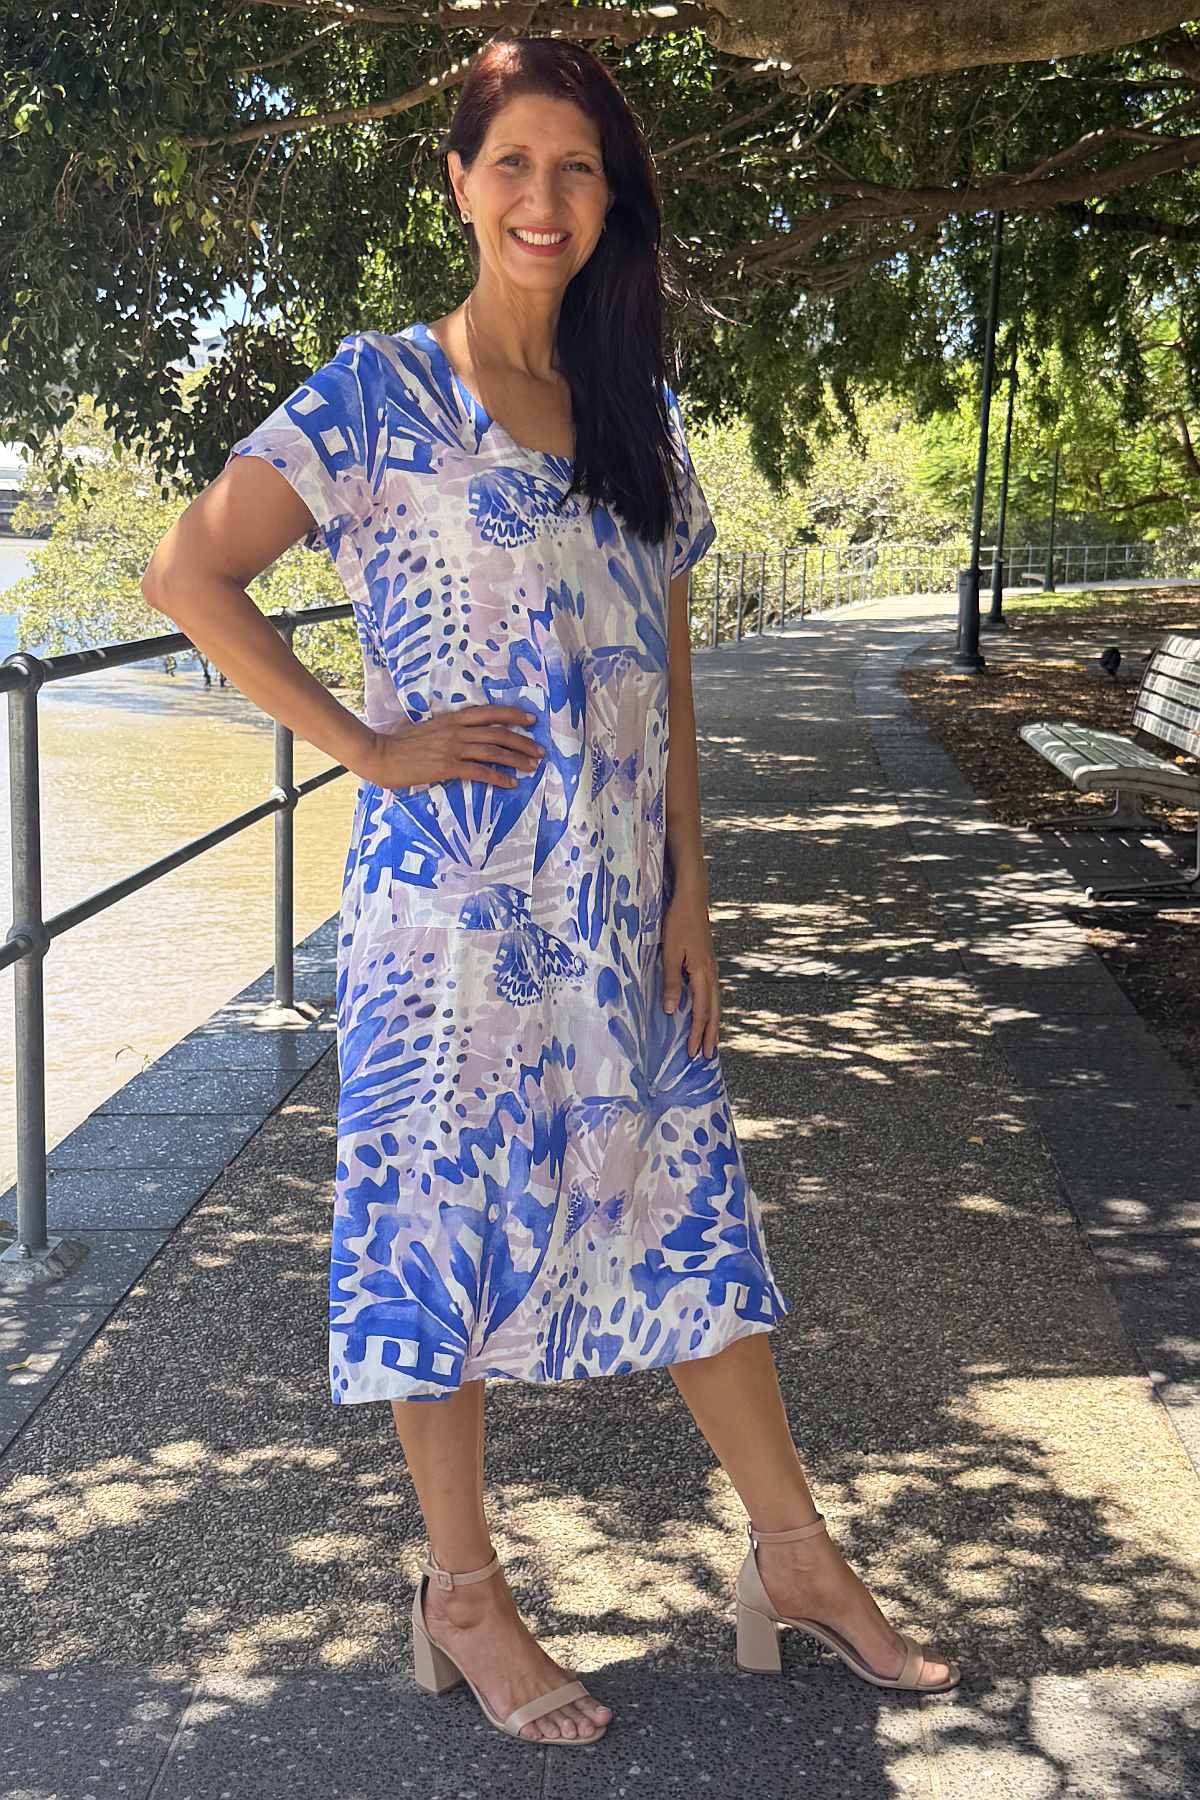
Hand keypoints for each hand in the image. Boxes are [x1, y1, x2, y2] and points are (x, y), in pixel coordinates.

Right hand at [364, 703, 545, 792]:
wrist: (380, 754)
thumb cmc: (399, 744)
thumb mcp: (427, 729)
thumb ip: (446, 731)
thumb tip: (460, 736)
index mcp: (451, 719)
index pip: (488, 713)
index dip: (512, 714)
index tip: (530, 719)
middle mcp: (456, 730)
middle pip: (498, 733)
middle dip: (522, 741)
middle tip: (540, 750)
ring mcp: (452, 748)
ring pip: (493, 751)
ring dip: (516, 759)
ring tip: (532, 766)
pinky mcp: (447, 766)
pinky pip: (479, 771)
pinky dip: (498, 777)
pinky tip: (510, 783)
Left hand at [661, 887, 719, 1055]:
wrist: (692, 899)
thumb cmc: (678, 924)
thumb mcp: (670, 953)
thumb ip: (671, 982)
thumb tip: (672, 1011)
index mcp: (702, 974)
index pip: (702, 1012)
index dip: (698, 1034)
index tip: (694, 1052)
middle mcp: (711, 974)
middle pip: (713, 1012)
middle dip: (711, 1035)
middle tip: (709, 1056)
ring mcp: (712, 968)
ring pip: (716, 1003)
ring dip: (713, 1023)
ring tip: (712, 1040)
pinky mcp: (709, 963)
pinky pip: (713, 992)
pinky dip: (712, 1008)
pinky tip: (708, 1012)